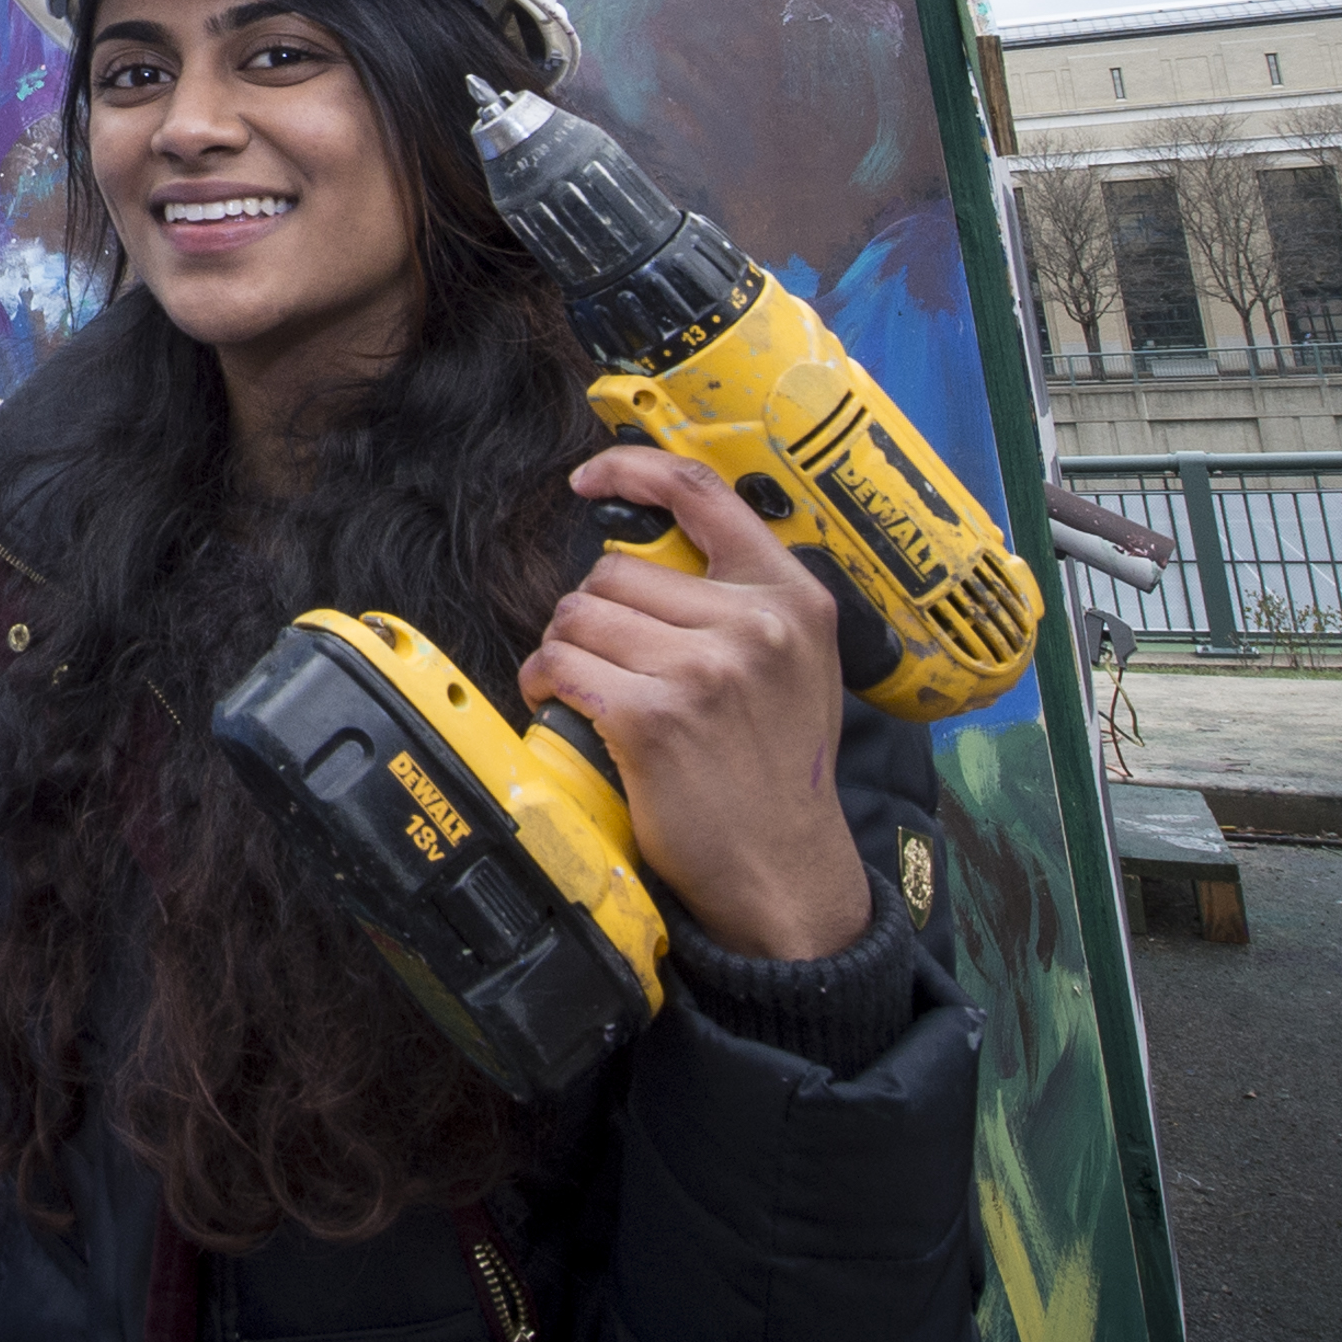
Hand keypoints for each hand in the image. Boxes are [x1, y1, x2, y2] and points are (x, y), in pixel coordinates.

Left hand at [514, 445, 873, 964]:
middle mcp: (755, 625)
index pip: (704, 494)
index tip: (591, 478)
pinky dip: (545, 683)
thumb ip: (743, 602)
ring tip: (587, 687)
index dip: (633, 471)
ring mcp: (706, 670)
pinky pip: (561, 666)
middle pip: (615, 570)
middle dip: (593, 612)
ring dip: (565, 650)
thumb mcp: (796, 666)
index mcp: (792, 598)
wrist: (786, 870)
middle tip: (607, 659)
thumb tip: (654, 552)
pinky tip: (562, 704)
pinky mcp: (655, 718)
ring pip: (579, 616)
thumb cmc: (776, 771)